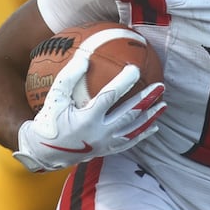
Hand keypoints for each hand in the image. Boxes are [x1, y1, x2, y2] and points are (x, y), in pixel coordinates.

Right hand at [13, 52, 166, 171]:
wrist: (44, 152)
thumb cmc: (49, 120)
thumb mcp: (54, 98)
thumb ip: (69, 77)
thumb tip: (84, 56)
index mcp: (86, 119)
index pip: (109, 97)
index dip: (124, 82)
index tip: (135, 68)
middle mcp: (99, 134)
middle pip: (128, 115)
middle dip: (146, 100)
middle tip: (160, 86)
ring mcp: (104, 144)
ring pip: (133, 130)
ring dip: (150, 117)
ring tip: (164, 104)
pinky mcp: (106, 151)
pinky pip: (129, 142)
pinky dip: (143, 134)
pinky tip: (154, 126)